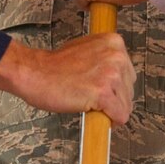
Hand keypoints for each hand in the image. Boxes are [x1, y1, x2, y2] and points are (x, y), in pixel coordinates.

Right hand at [0, 32, 134, 125]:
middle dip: (114, 99)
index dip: (115, 87)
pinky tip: (93, 113)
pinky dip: (109, 121)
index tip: (101, 90)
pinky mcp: (103, 93)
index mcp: (114, 43)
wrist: (34, 73)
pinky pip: (120, 116)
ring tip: (88, 103)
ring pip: (126, 105)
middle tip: (92, 98)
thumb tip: (117, 76)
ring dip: (109, 111)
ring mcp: (111, 75)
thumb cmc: (54, 66)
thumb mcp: (87, 50)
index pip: (128, 74)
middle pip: (130, 91)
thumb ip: (104, 59)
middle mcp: (117, 56)